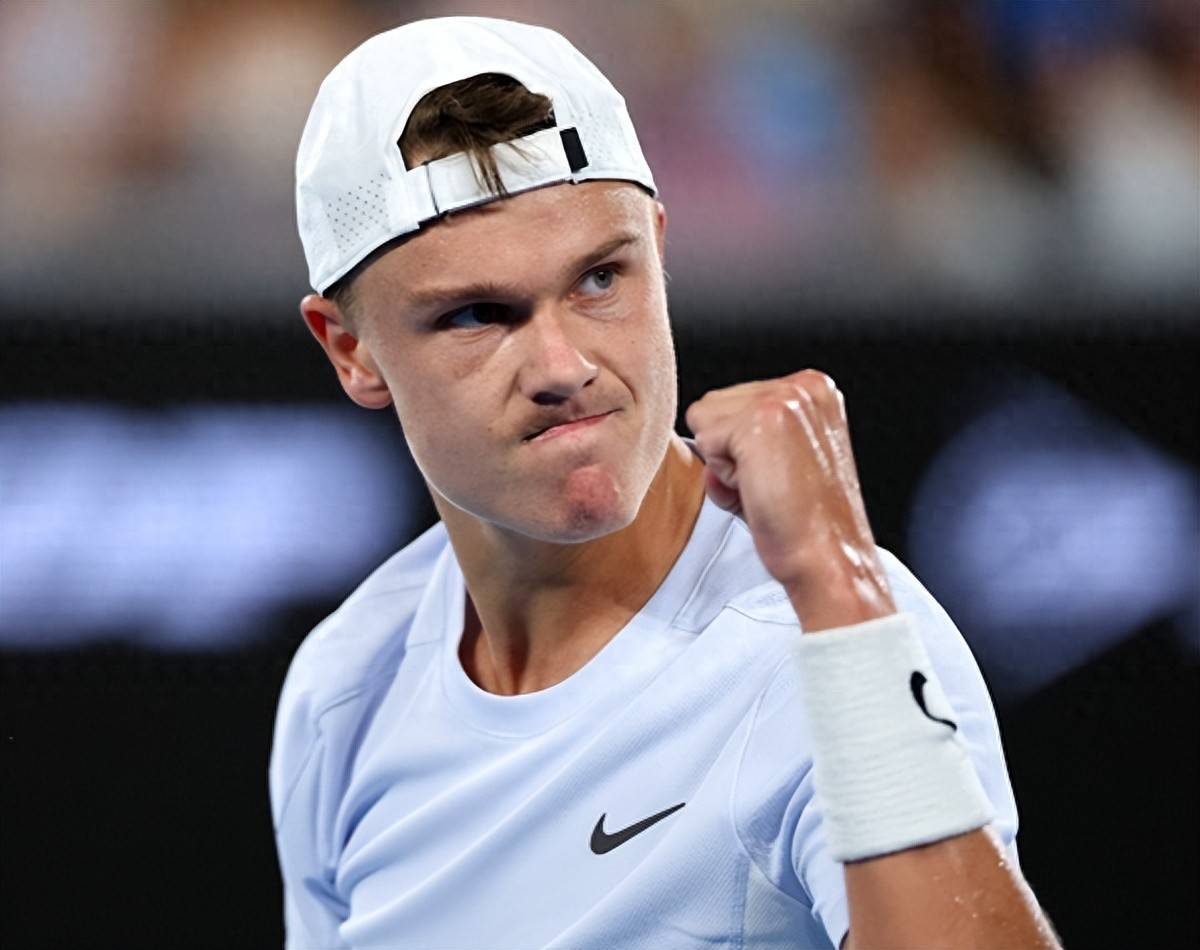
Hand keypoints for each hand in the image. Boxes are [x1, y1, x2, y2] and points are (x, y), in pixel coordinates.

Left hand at [684, 370, 894, 631]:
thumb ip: (745, 437)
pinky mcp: (761, 419)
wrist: (829, 558)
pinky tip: (759, 491)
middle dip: (730, 453)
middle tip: (773, 486)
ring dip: (725, 464)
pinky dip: (723, 477)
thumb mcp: (783, 461)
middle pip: (713, 406)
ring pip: (704, 421)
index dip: (742, 448)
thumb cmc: (807, 523)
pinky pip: (704, 442)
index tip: (780, 475)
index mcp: (814, 389)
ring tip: (767, 488)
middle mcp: (803, 385)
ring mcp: (783, 398)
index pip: (733, 402)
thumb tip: (700, 435)